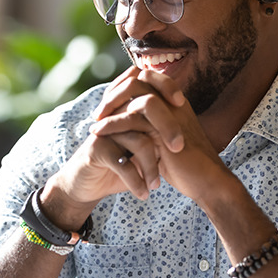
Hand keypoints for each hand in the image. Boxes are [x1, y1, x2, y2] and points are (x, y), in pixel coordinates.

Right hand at [39, 67, 184, 228]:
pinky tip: (143, 194)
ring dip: (151, 166)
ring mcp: (105, 131)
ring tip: (156, 185)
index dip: (166, 86)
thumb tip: (190, 128)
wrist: (87, 185)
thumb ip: (157, 135)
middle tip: (178, 150)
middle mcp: (115, 115)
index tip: (183, 104)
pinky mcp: (96, 150)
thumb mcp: (141, 150)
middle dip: (167, 129)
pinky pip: (123, 163)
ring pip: (139, 141)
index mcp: (126, 109)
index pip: (147, 84)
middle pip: (145, 109)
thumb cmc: (119, 166)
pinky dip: (136, 181)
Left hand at [89, 66, 230, 204]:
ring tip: (95, 121)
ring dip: (110, 105)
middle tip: (98, 112)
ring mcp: (171, 113)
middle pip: (139, 78)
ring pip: (135, 93)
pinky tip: (98, 132)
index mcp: (175, 101)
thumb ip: (150, 125)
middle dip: (114, 92)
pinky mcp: (165, 130)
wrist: (205, 182)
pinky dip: (112, 123)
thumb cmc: (185, 165)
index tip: (108, 103)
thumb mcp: (164, 140)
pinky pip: (133, 117)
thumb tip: (127, 119)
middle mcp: (174, 102)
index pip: (146, 77)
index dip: (124, 86)